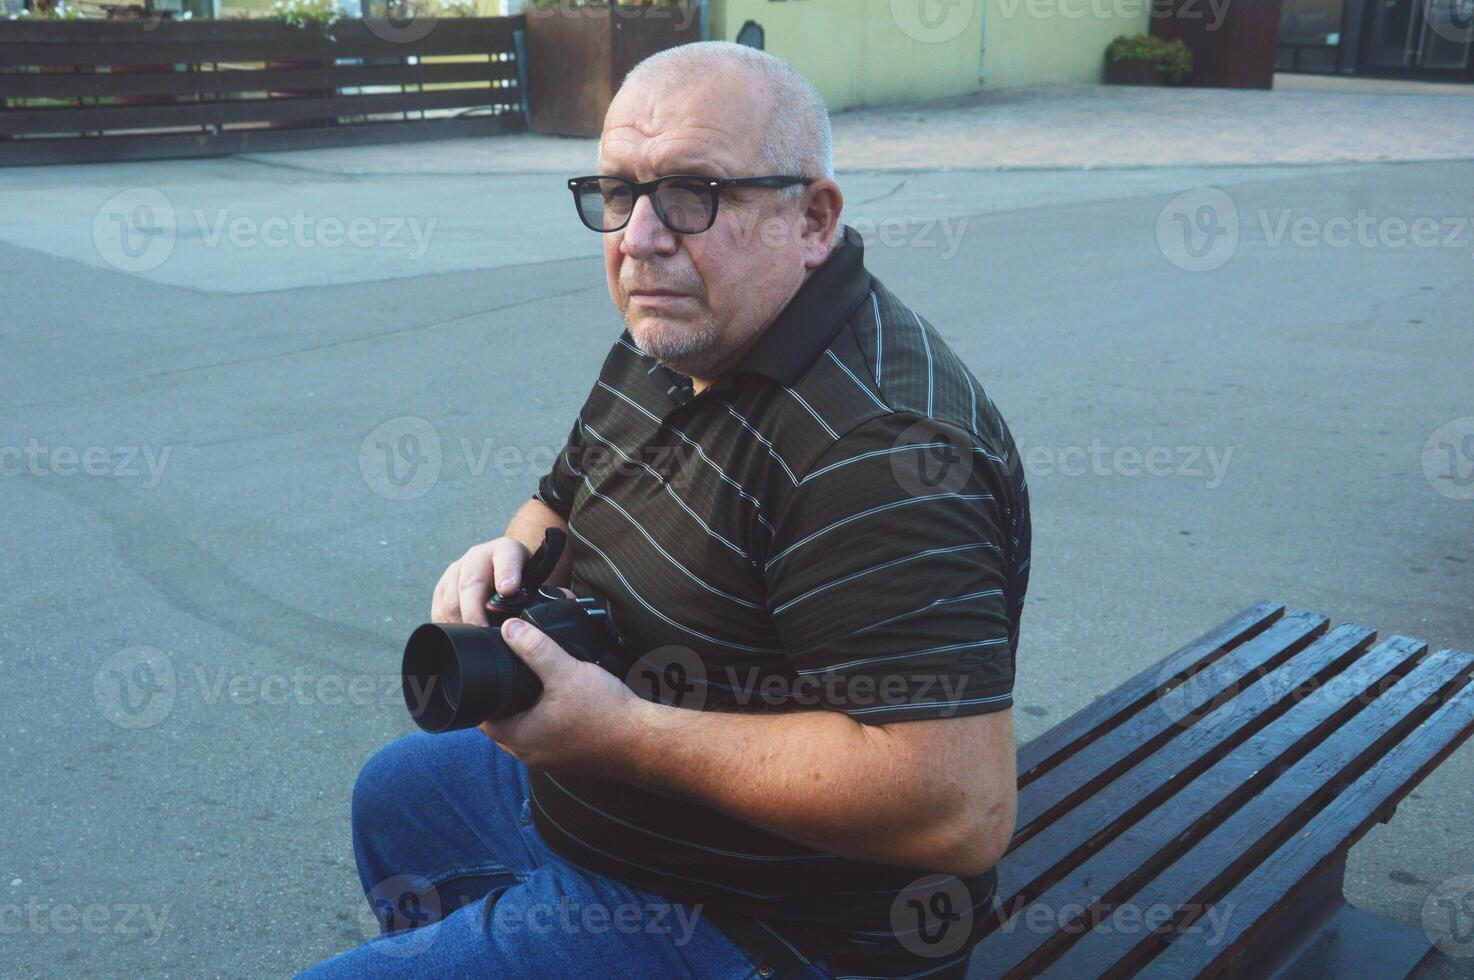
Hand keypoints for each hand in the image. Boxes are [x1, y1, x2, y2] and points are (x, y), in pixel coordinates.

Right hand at [430, 537, 530, 626]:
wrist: (506, 572)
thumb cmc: (522, 581)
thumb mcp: (534, 584)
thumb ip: (533, 597)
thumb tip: (527, 622)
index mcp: (506, 550)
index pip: (506, 557)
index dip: (506, 574)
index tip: (508, 589)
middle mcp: (478, 556)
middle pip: (470, 584)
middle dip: (476, 612)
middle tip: (485, 632)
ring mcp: (457, 571)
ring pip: (451, 599)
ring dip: (461, 621)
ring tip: (475, 638)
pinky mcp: (442, 587)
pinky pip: (439, 609)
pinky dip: (449, 625)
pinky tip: (461, 636)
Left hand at [479, 617, 642, 772]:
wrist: (642, 741)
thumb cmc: (605, 712)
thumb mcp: (565, 672)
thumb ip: (535, 648)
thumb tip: (509, 628)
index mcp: (519, 738)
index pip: (480, 717)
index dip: (479, 692)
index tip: (487, 671)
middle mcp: (528, 754)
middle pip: (501, 724)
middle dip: (501, 700)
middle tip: (509, 674)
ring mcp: (548, 759)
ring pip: (523, 731)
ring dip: (523, 711)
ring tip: (532, 686)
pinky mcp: (566, 758)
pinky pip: (544, 738)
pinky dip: (544, 721)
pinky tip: (558, 703)